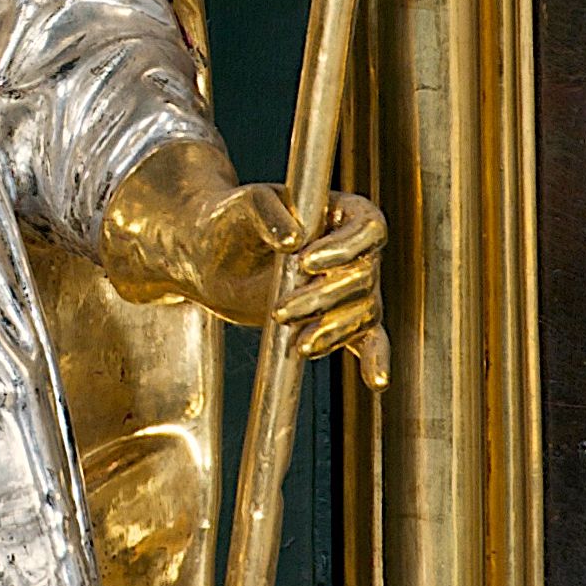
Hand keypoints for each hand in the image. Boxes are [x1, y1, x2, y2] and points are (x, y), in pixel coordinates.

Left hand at [103, 136, 387, 384]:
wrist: (207, 256)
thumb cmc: (228, 219)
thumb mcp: (241, 204)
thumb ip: (266, 212)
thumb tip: (292, 240)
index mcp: (340, 212)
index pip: (367, 228)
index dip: (344, 248)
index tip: (305, 262)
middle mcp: (351, 250)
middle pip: (364, 277)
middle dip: (322, 299)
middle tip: (279, 311)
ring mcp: (345, 286)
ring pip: (362, 312)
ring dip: (331, 331)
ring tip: (296, 344)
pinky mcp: (334, 318)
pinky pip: (365, 338)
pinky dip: (373, 359)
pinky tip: (377, 381)